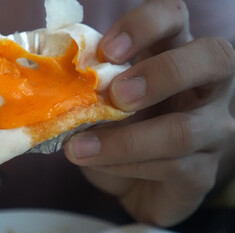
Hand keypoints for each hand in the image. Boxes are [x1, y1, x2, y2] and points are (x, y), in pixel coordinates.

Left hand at [65, 0, 234, 225]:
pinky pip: (172, 168)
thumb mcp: (105, 94)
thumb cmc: (118, 122)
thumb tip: (57, 73)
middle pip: (213, 59)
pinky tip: (97, 163)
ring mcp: (213, 128)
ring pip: (184, 130)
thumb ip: (92, 79)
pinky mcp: (204, 170)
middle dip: (160, 75)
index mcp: (175, 51)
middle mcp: (207, 84)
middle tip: (116, 94)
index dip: (144, 26)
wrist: (136, 177)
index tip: (106, 50)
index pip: (175, 17)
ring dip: (124, 140)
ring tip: (78, 147)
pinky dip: (125, 166)